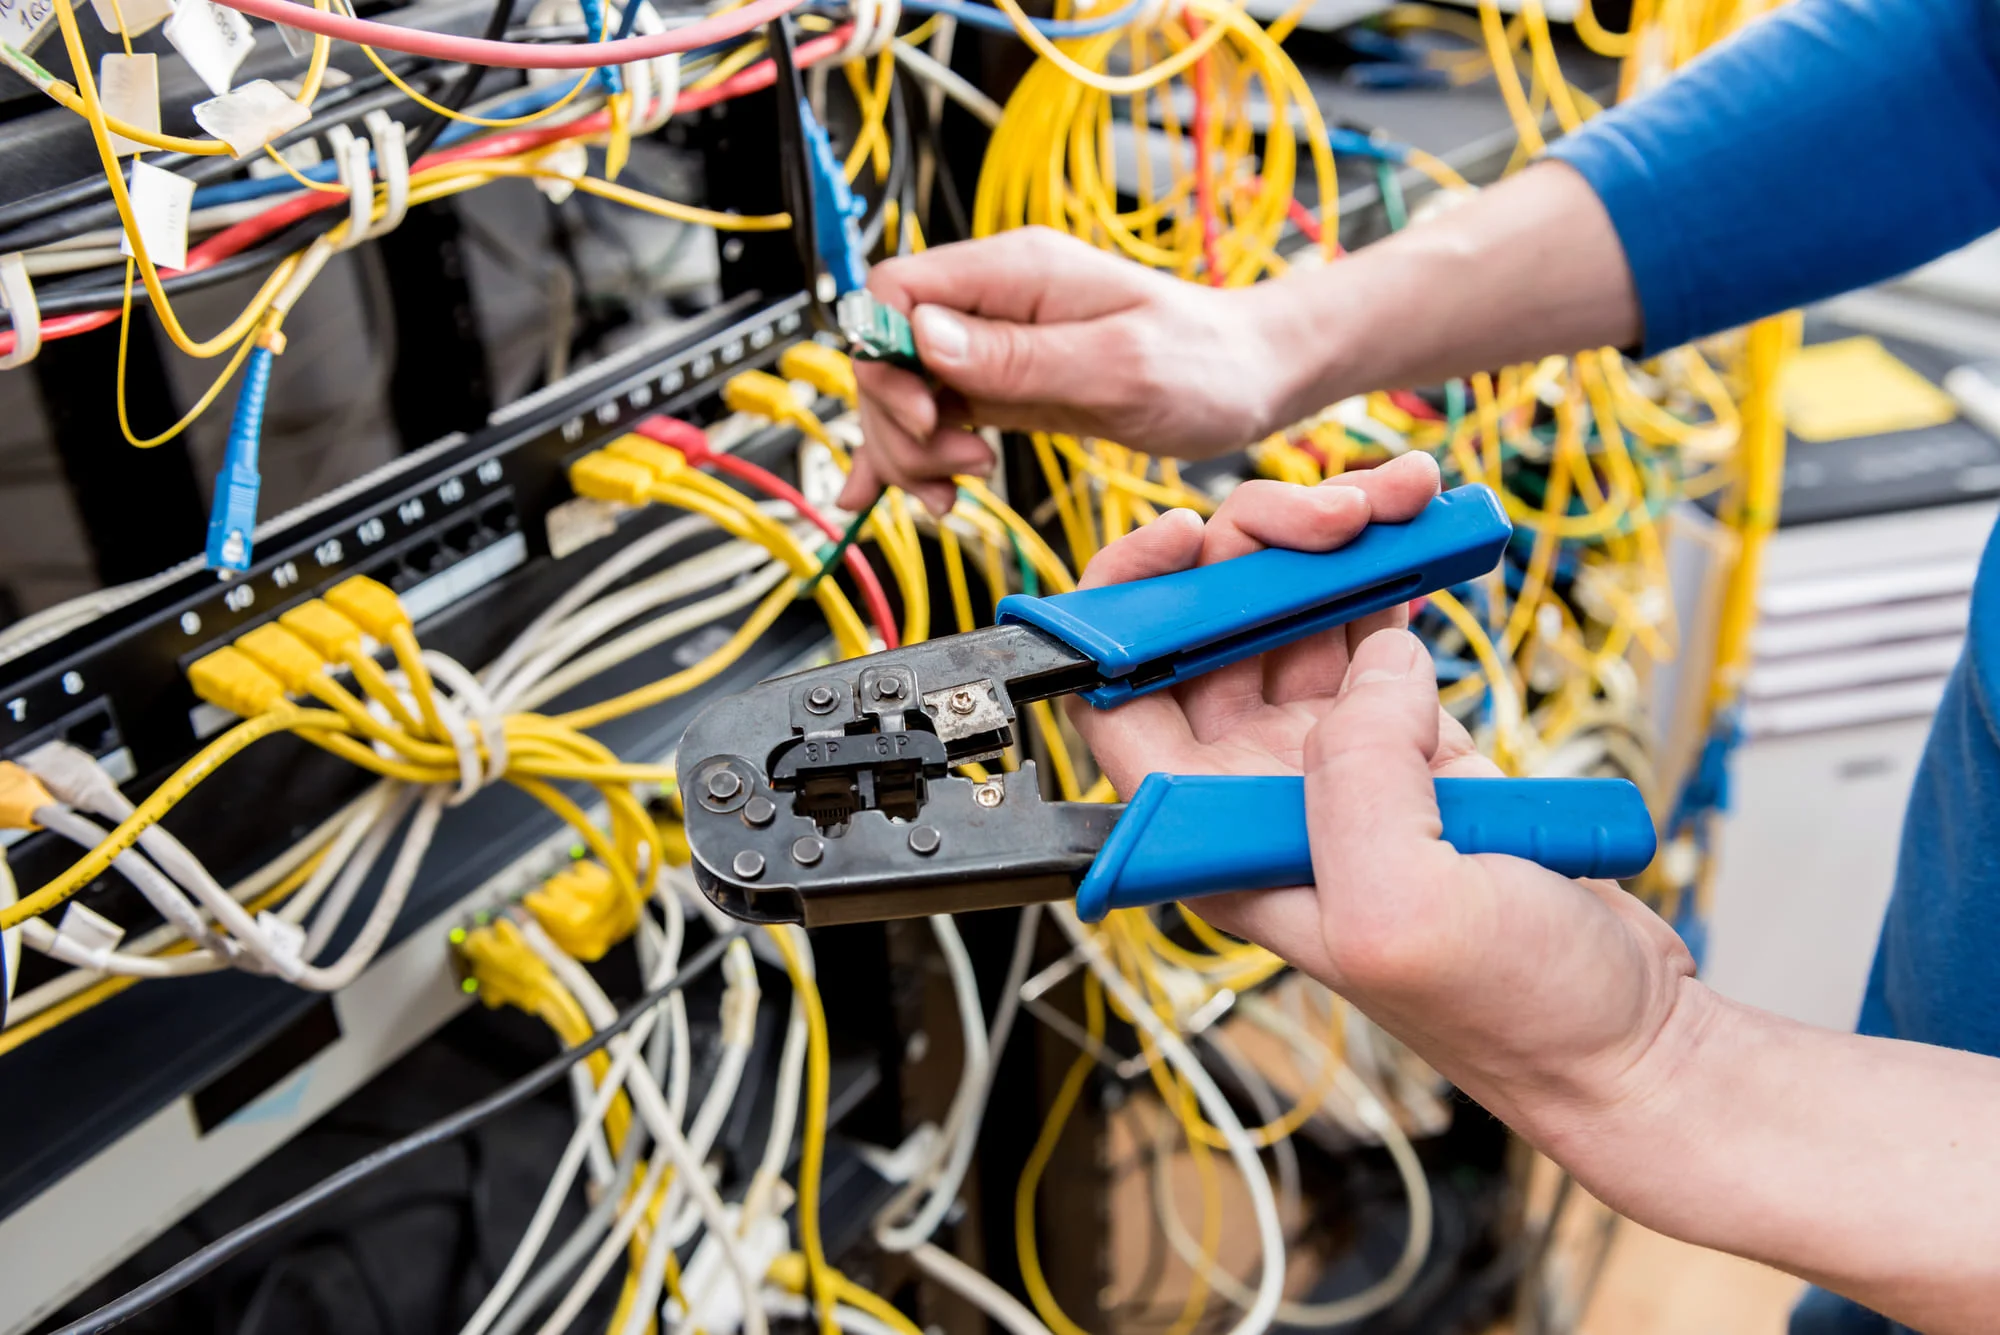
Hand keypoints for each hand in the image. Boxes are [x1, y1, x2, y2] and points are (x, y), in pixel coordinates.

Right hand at [843, 228, 1308, 514]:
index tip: (923, 415)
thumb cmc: (1206, 363)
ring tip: (963, 484)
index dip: (885, 357)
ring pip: (905, 393)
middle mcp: (997, 301)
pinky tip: (893, 494)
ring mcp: (998, 345)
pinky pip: (936, 415)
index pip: (895, 290)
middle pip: (887, 351)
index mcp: (1018, 271)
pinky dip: (915, 456)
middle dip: (899, 419)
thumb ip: (1019, 357)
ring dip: (913, 449)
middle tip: (957, 463)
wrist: (1252, 378)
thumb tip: (924, 338)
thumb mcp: (1118, 366)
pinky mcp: (1007, 385)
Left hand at [1067, 455, 1694, 1144]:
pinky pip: (1374, 635)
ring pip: (1293, 621)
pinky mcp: (1411, 745)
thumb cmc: (1510, 1012)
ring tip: (1394, 501)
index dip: (1128, 612)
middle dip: (1252, 554)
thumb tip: (1372, 667)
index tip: (1183, 541)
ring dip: (1330, 548)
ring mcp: (1335, 763)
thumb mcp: (1406, 910)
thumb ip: (1359, 780)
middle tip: (1329, 515)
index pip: (1121, 707)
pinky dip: (1390, 578)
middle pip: (1206, 638)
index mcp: (1219, 842)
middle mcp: (1259, 797)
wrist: (1623, 1034)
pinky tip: (1416, 541)